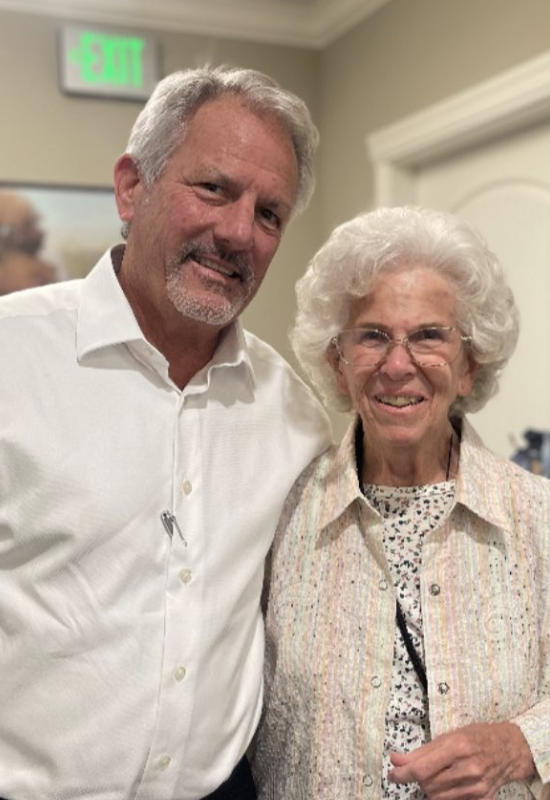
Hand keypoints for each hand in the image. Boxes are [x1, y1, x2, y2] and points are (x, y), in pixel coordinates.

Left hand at [388, 722, 534, 799]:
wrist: (509, 749)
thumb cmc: (476, 737)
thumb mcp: (448, 736)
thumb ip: (421, 751)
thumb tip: (395, 759)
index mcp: (457, 748)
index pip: (421, 769)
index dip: (402, 774)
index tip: (392, 775)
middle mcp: (468, 769)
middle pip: (428, 785)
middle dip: (419, 779)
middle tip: (423, 768)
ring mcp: (477, 787)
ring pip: (437, 797)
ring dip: (430, 788)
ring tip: (438, 774)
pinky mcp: (483, 799)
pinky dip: (444, 795)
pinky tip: (450, 783)